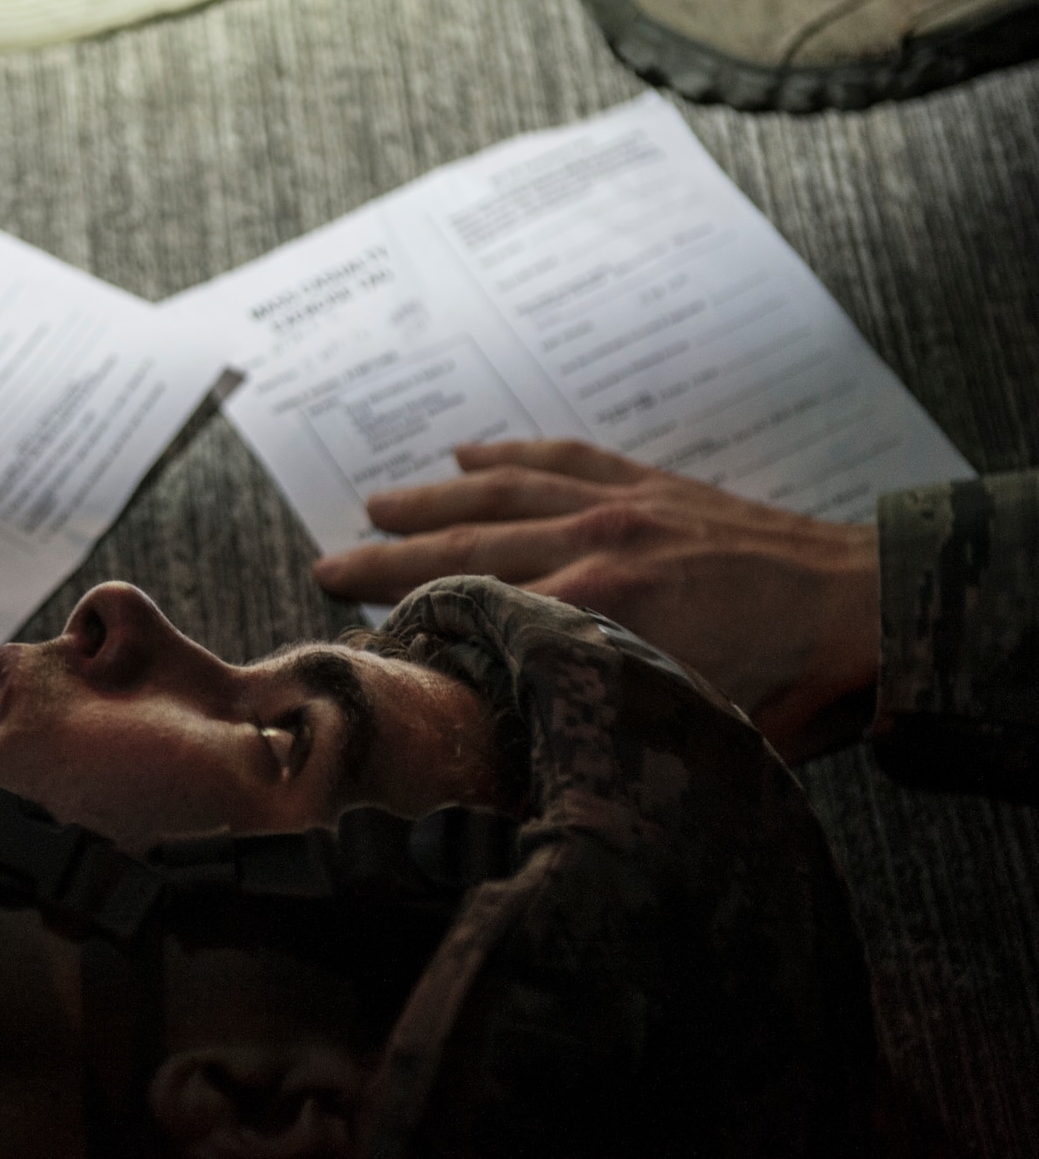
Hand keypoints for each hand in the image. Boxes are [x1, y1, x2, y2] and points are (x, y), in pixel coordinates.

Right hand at [311, 440, 880, 762]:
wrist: (877, 608)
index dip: (404, 616)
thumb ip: (594, 722)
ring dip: (431, 497)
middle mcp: (596, 544)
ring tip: (373, 503)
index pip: (471, 606)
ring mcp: (623, 505)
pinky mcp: (653, 484)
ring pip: (502, 490)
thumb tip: (519, 750)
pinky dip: (510, 451)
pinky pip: (564, 456)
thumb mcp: (683, 727)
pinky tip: (467, 453)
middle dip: (386, 556)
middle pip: (465, 546)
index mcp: (599, 611)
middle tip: (324, 564)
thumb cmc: (793, 686)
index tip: (349, 626)